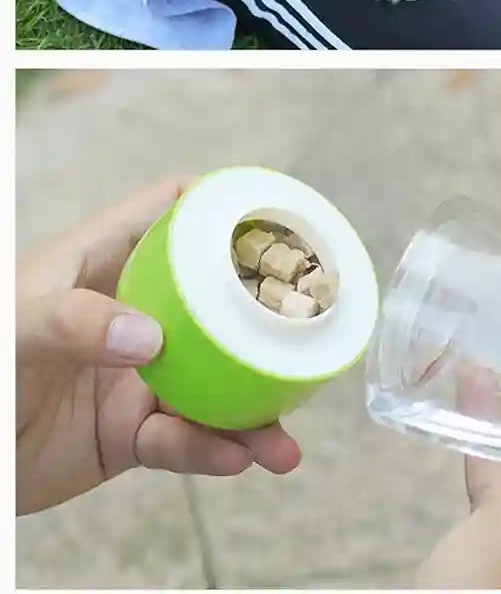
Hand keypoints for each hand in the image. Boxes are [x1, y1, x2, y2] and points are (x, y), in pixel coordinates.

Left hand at [16, 178, 300, 514]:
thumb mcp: (18, 321)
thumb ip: (77, 322)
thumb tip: (153, 340)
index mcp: (101, 262)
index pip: (168, 212)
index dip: (220, 205)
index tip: (277, 215)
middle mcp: (127, 314)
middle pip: (209, 306)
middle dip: (259, 324)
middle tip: (307, 340)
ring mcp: (131, 376)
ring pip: (208, 386)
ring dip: (249, 413)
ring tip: (283, 444)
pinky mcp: (124, 436)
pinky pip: (178, 442)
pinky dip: (208, 453)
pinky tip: (234, 460)